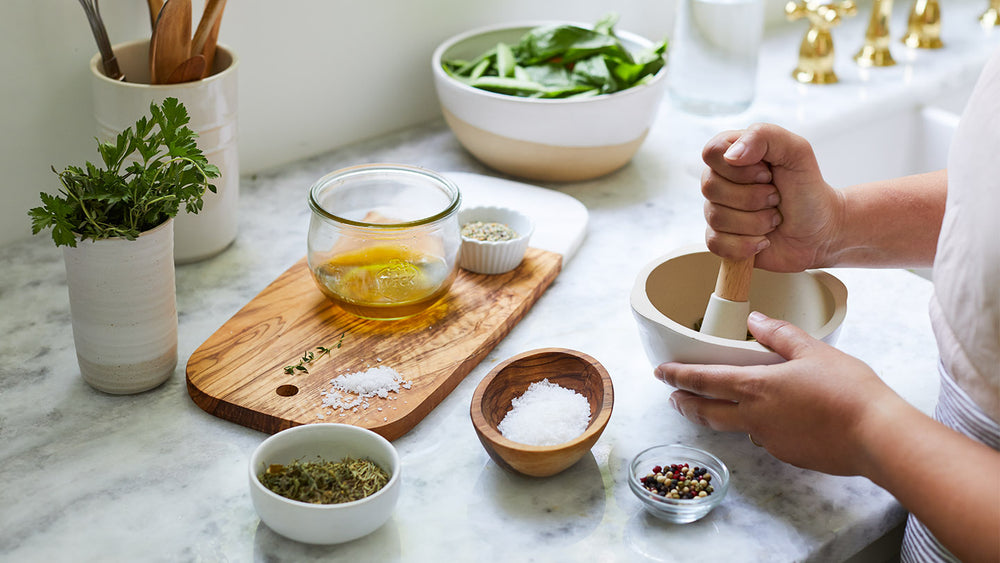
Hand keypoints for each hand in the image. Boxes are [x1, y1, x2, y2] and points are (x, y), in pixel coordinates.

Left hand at [654, 312, 902, 475]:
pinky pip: (765, 438)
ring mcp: (770, 441)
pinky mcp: (789, 455)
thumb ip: (779, 334)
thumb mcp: (813, 350)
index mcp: (756, 387)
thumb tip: (755, 320)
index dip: (678, 376)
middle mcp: (755, 418)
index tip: (660, 373)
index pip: (704, 381)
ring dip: (721, 417)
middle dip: (685, 404)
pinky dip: (759, 427)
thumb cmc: (847, 390)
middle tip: (672, 398)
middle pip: (706, 413)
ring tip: (718, 406)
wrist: (877, 437)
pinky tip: (773, 420)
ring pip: (736, 427)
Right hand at [701, 123, 844, 271]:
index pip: (712, 152)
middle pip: (710, 187)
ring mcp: (718, 210)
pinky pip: (715, 244)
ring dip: (755, 222)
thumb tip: (731, 155)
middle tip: (775, 198)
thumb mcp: (797, 152)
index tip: (767, 174)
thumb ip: (764, 137)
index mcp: (734, 153)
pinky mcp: (720, 239)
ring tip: (774, 219)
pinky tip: (763, 240)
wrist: (820, 231)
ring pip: (716, 218)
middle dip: (752, 198)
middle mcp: (720, 180)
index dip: (738, 168)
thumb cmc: (808, 189)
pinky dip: (745, 245)